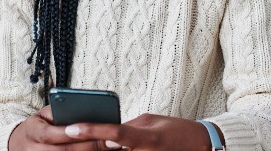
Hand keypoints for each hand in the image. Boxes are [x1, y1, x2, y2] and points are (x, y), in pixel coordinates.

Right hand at [9, 106, 116, 149]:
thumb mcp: (43, 115)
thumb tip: (83, 108)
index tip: (88, 127)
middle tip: (114, 141)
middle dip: (91, 146)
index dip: (69, 132)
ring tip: (115, 148)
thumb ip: (59, 111)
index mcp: (33, 133)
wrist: (21, 146)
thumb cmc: (38, 126)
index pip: (51, 134)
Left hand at [61, 113, 215, 150]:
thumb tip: (106, 130)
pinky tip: (103, 148)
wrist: (202, 147)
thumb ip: (127, 127)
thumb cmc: (176, 131)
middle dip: (90, 147)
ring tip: (78, 144)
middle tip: (68, 141)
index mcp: (148, 138)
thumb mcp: (150, 122)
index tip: (72, 127)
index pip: (115, 132)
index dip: (92, 130)